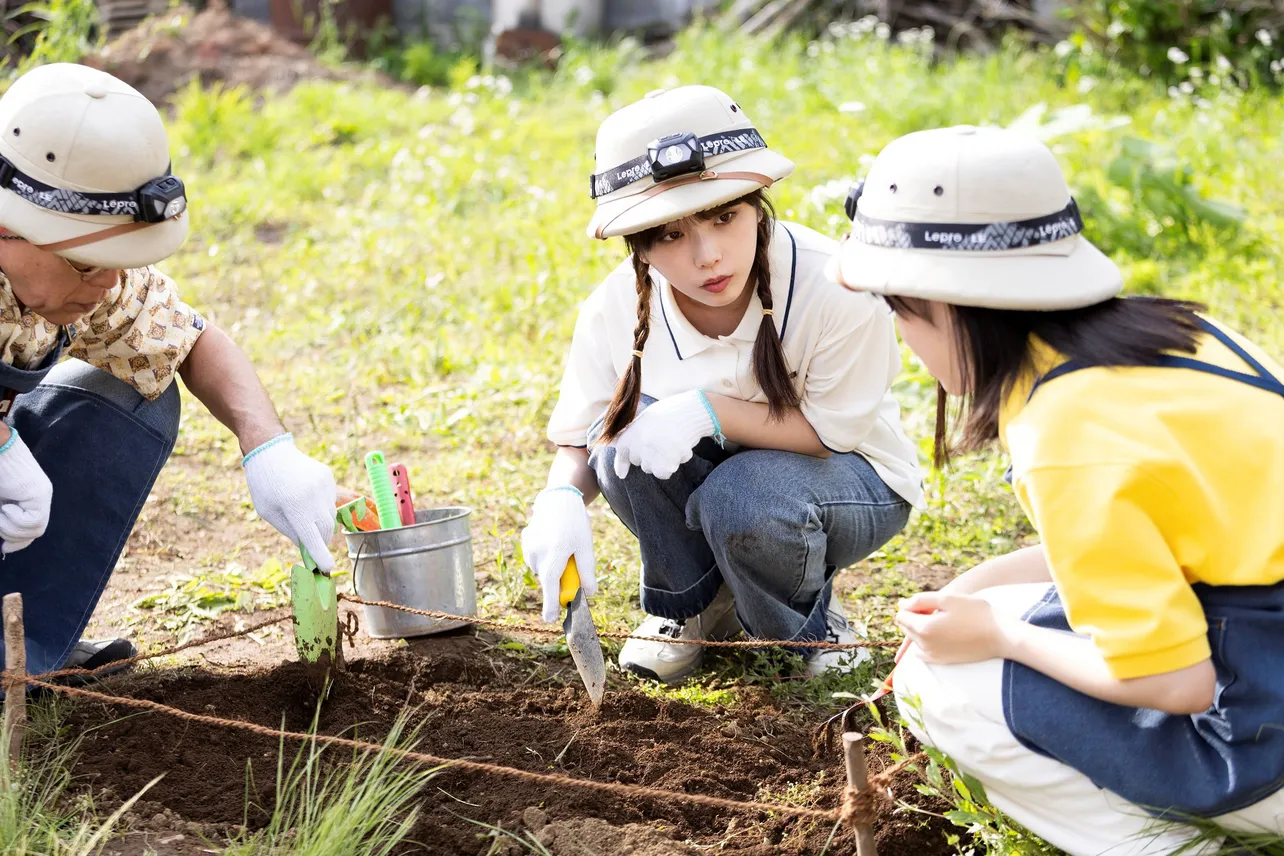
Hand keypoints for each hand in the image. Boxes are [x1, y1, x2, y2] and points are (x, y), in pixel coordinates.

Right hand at [0, 428, 51, 553]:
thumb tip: (6, 546)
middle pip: (35, 532)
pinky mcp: (40, 493)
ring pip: (34, 530)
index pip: (32, 528)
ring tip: (0, 511)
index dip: (19, 542)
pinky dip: (14, 520)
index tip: (4, 549)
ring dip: (10, 528)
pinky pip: (32, 521)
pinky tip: (6, 507)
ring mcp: (42, 495)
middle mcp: (40, 497)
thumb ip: (3, 518)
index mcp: (29, 498)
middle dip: (14, 537)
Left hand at [242, 434, 336, 571]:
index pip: (312, 538)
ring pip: (331, 515)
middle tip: (313, 545)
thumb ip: (290, 530)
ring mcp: (324, 486)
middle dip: (321, 540)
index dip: (321, 556)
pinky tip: (307, 497)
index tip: (327, 569)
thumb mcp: (269, 513)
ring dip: (321, 522)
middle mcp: (313, 496)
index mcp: (294, 507)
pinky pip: (331, 500)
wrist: (270, 451)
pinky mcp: (329, 477)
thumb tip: (308, 547)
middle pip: (326, 529)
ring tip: (304, 513)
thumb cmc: (264, 485)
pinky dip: (322, 506)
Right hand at [520, 487, 596, 622]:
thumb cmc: (575, 523)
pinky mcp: (525, 542)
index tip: (550, 619)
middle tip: (571, 562)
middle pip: (548, 579)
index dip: (551, 603)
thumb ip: (587, 571)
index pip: (551, 584)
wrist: (558, 498)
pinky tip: (551, 541)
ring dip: (552, 566)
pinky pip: (536, 559)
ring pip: (541, 569)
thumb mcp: (586, 546)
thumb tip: (589, 594)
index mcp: (556, 552)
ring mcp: (529, 546)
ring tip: (562, 546)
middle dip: (559, 579)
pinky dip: (544, 557)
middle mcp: (539, 551)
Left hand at [611, 390, 718, 479]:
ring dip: (662, 461)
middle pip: (641, 463)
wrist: (689, 413)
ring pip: (653, 469)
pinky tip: (678, 449)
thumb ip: (629, 435)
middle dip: (650, 457)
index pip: (622, 453)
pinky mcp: (666, 464)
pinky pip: (665, 473)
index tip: (622, 474)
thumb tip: (607, 443)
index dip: (621, 465)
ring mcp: (651, 457)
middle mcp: (638, 447)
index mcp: (630, 434)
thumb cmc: (668, 413)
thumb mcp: (644, 420)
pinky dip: (672, 465)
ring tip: (672, 443)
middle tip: (662, 441)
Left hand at [894, 591, 1011, 664]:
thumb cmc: (976, 613)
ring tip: (943, 619)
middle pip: (906, 628)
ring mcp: (933, 656)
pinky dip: (927, 640)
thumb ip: (920, 600)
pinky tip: (943, 631)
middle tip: (937, 610)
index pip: (901, 616)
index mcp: (924, 628)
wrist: (1001, 635)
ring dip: (921, 628)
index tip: (928, 603)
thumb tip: (901, 605)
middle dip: (914, 617)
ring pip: (915, 639)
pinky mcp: (942, 662)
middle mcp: (924, 646)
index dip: (911, 606)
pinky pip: (924, 650)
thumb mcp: (947, 598)